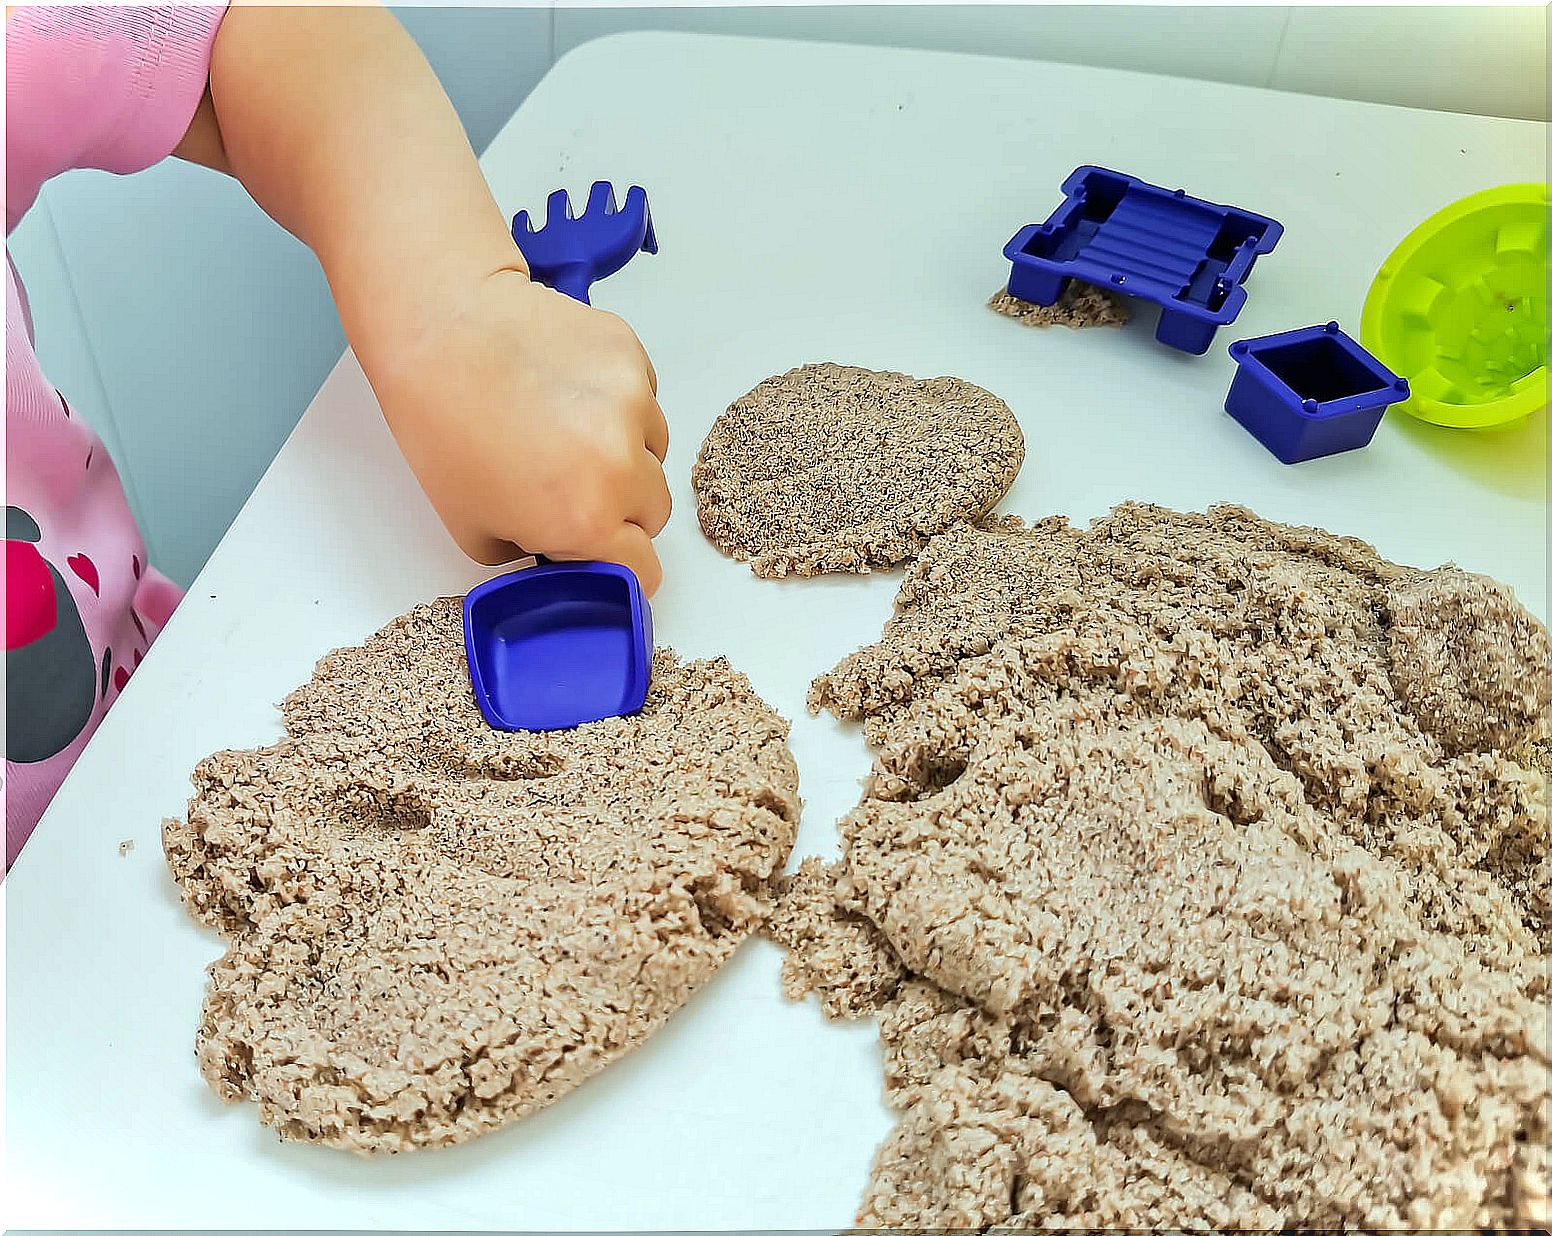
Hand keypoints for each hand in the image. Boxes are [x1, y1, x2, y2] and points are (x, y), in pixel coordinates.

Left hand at [365, 267, 671, 593]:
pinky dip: (619, 403)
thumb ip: (534, 553)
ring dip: (626, 452)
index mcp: (585, 520)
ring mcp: (634, 405)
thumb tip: (561, 552)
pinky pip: (645, 398)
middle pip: (655, 512)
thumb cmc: (442, 428)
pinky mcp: (632, 358)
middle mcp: (622, 467)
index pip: (643, 568)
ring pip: (656, 452)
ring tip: (567, 429)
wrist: (439, 330)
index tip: (605, 553)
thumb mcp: (472, 530)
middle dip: (623, 510)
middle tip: (572, 486)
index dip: (622, 566)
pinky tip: (569, 390)